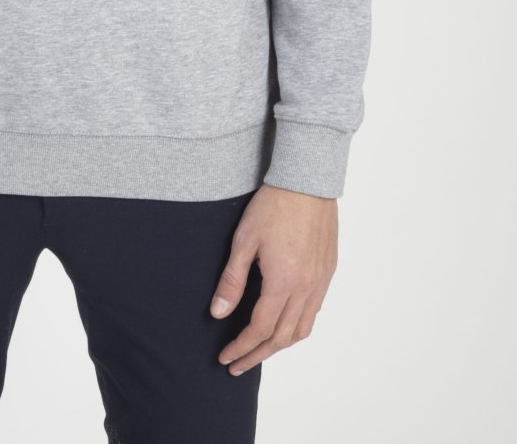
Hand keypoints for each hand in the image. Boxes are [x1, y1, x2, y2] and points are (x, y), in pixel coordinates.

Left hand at [209, 183, 337, 374]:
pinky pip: (315, 311)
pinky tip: (284, 324)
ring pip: (302, 329)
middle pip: (282, 337)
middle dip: (257, 355)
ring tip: (259, 351)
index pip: (260, 329)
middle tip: (237, 365)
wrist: (307, 182)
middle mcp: (307, 288)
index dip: (241, 347)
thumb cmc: (273, 206)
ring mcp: (321, 281)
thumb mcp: (244, 241)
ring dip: (280, 346)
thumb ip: (232, 280)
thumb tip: (219, 313)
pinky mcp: (328, 271)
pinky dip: (298, 326)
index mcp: (284, 282)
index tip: (226, 358)